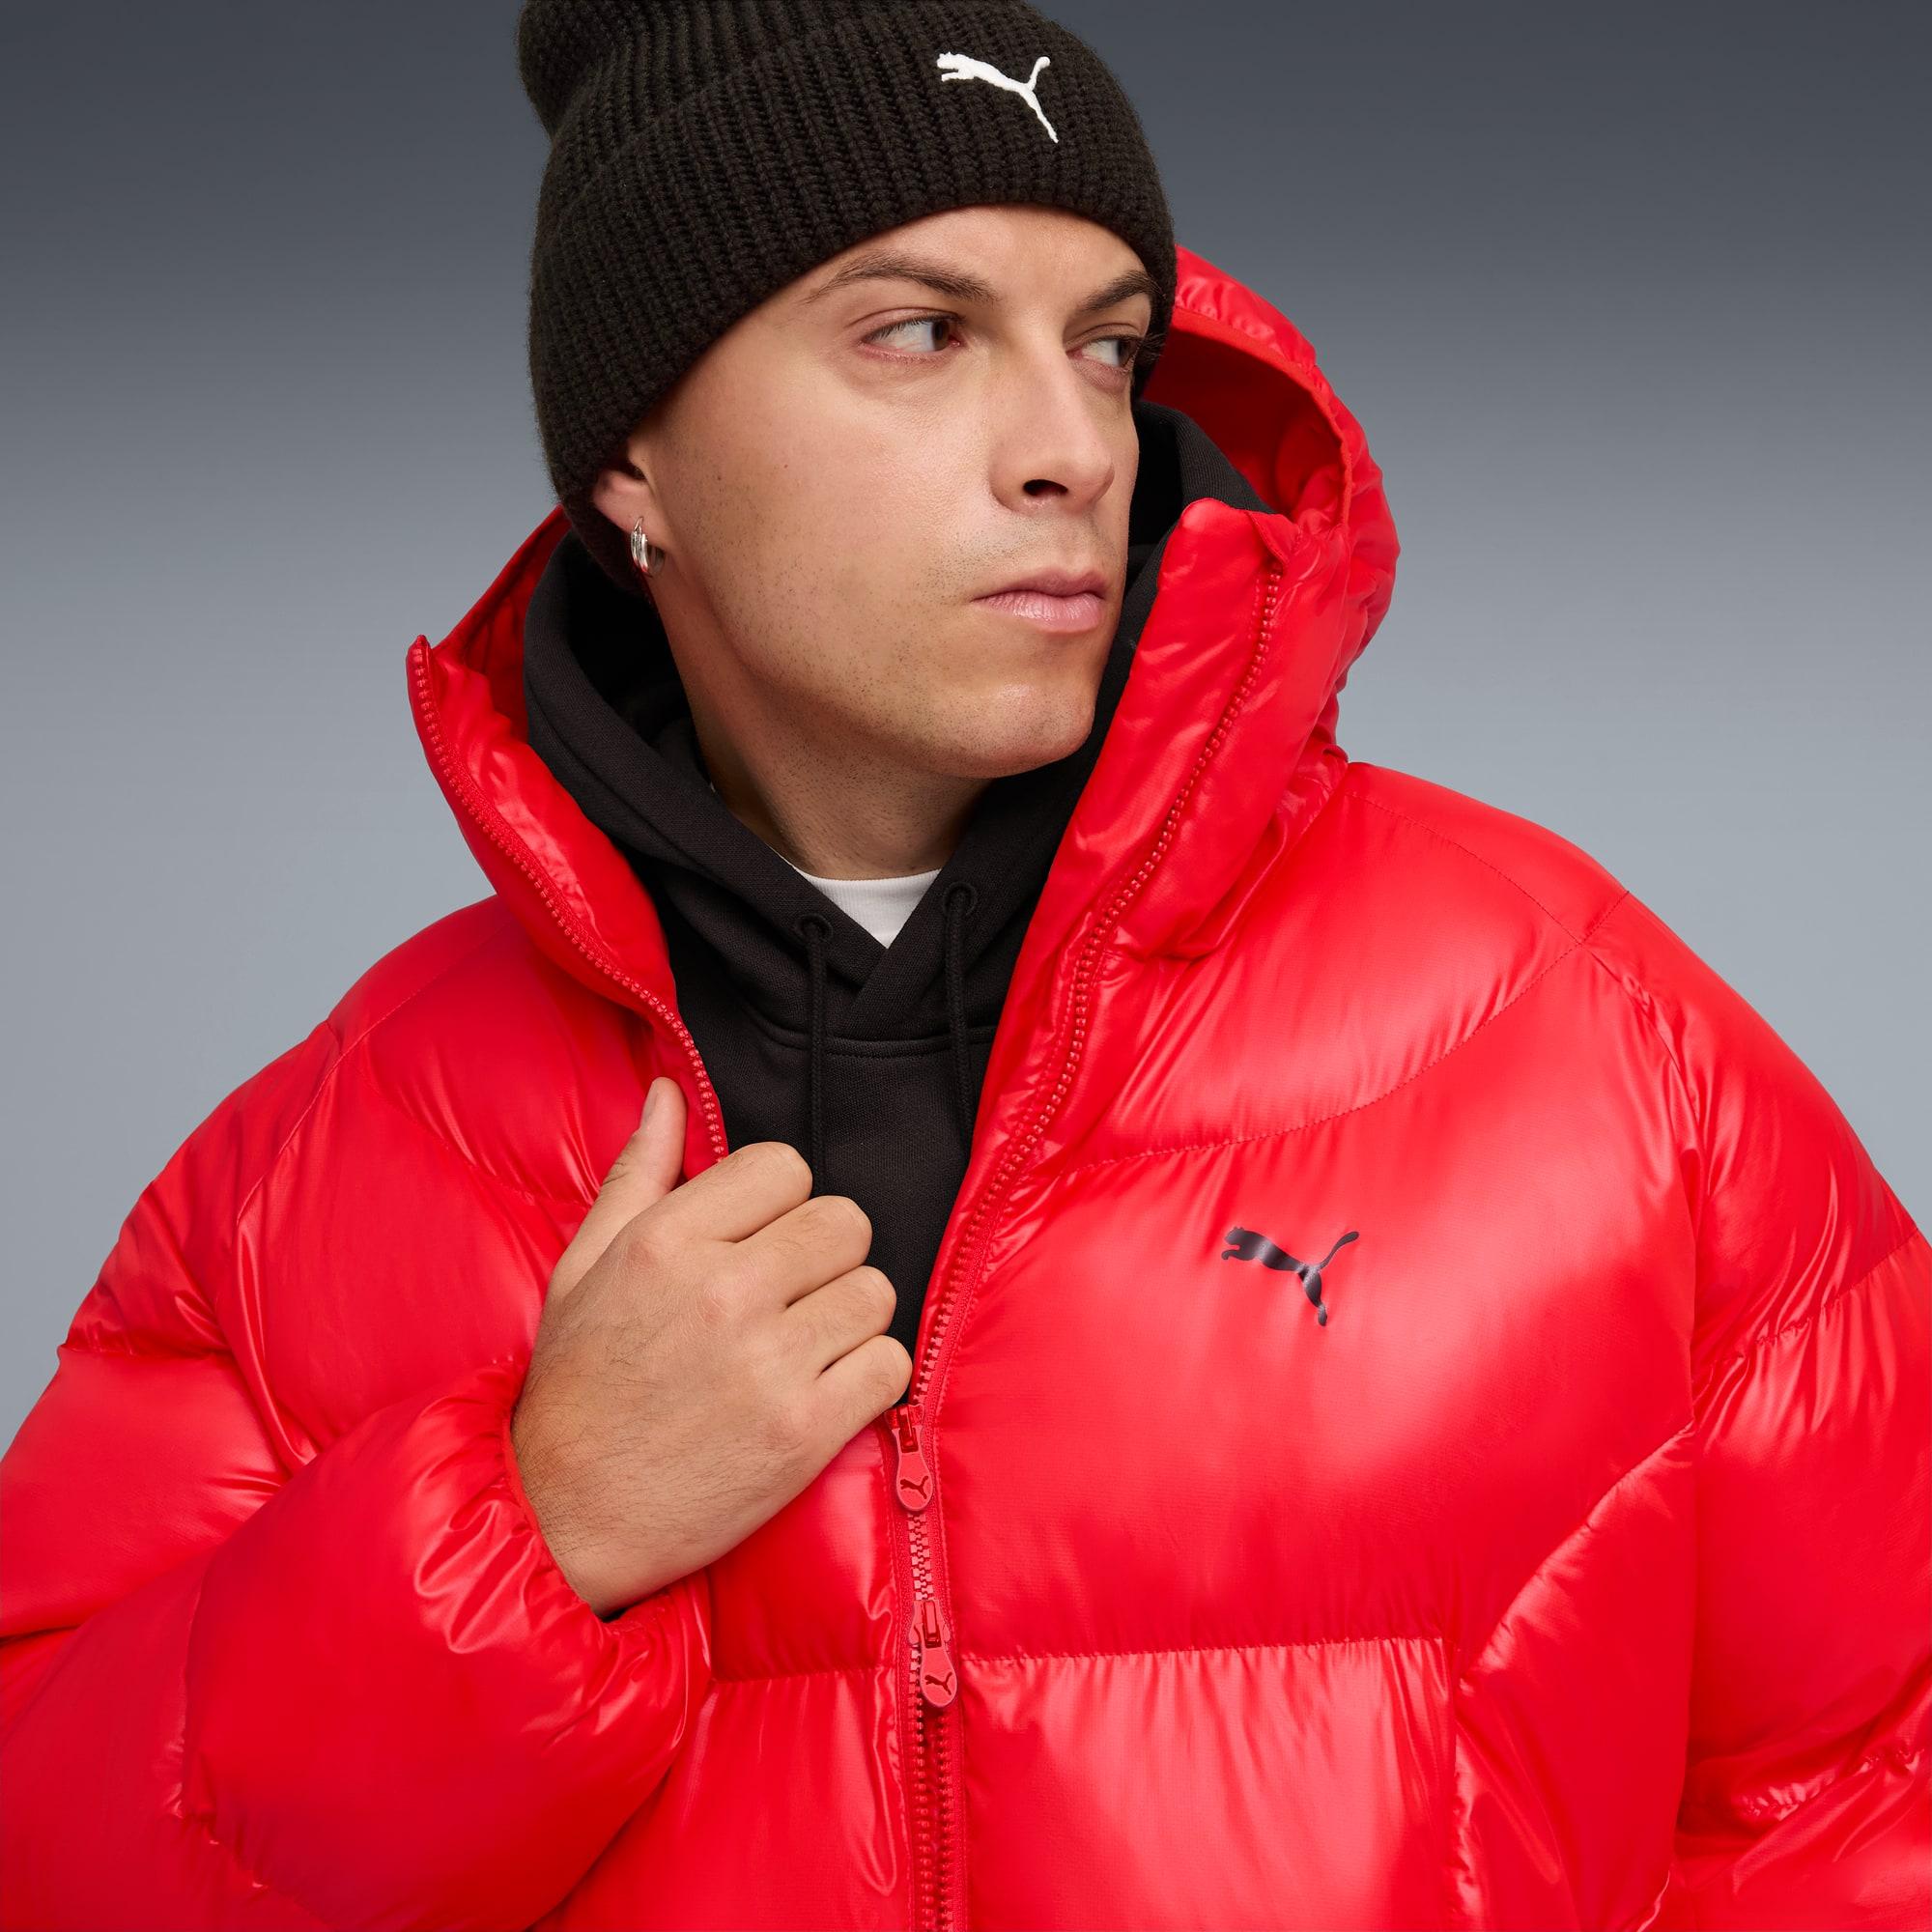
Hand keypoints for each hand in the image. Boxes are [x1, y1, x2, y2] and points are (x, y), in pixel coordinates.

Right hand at [509, 1077, 911, 1616]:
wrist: (566, 1518)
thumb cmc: (577, 1386)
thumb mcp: (585, 1267)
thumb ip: (639, 1173)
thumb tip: (670, 1092)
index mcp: (666, 1241)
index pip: (786, 1165)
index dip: (781, 1202)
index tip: (759, 1242)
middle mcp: (722, 1291)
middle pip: (844, 1221)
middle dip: (825, 1256)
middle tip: (788, 1297)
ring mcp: (768, 1363)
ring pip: (875, 1291)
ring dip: (850, 1318)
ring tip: (802, 1347)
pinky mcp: (805, 1431)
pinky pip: (891, 1364)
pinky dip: (869, 1378)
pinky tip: (823, 1391)